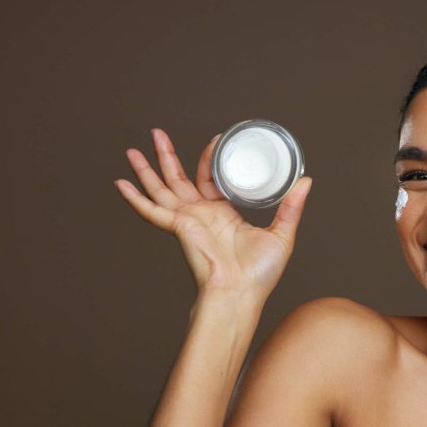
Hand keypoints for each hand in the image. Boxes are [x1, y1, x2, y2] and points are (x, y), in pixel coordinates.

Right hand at [115, 128, 312, 299]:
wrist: (241, 293)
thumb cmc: (259, 274)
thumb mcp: (282, 233)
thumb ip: (292, 207)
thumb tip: (306, 180)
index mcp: (222, 214)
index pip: (210, 178)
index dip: (210, 157)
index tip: (216, 139)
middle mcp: (201, 215)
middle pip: (178, 178)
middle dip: (166, 156)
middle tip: (156, 133)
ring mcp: (187, 221)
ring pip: (161, 189)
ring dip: (146, 169)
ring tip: (133, 149)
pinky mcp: (178, 228)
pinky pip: (152, 211)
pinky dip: (135, 199)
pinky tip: (120, 183)